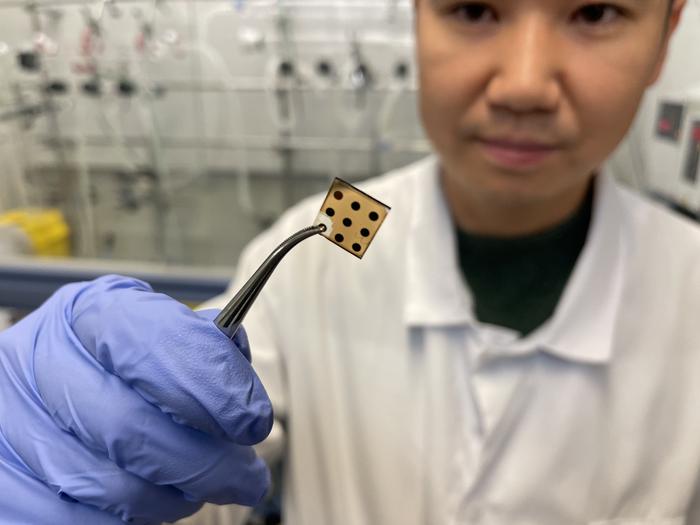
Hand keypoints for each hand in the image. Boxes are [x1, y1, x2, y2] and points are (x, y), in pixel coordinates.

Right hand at [0, 275, 272, 523]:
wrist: (60, 396)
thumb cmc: (128, 367)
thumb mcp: (162, 337)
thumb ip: (201, 346)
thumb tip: (236, 365)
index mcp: (86, 313)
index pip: (150, 340)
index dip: (211, 383)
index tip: (254, 420)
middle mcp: (37, 361)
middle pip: (130, 425)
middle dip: (207, 461)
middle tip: (249, 477)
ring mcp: (11, 424)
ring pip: (109, 484)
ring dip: (176, 496)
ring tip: (207, 488)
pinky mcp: (7, 483)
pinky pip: (79, 520)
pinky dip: (135, 521)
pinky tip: (159, 503)